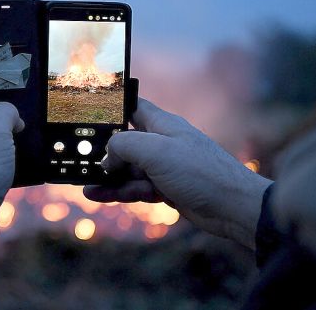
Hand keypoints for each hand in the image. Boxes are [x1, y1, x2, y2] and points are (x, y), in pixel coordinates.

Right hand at [83, 98, 271, 248]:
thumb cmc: (201, 173)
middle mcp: (162, 143)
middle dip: (104, 154)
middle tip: (81, 162)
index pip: (131, 108)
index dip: (111, 109)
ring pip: (128, 169)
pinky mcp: (167, 188)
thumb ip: (124, 146)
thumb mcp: (155, 151)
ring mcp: (164, 167)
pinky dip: (120, 192)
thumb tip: (107, 156)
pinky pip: (136, 187)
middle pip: (124, 144)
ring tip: (86, 186)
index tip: (88, 115)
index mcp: (161, 125)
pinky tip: (101, 195)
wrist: (234, 208)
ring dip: (108, 178)